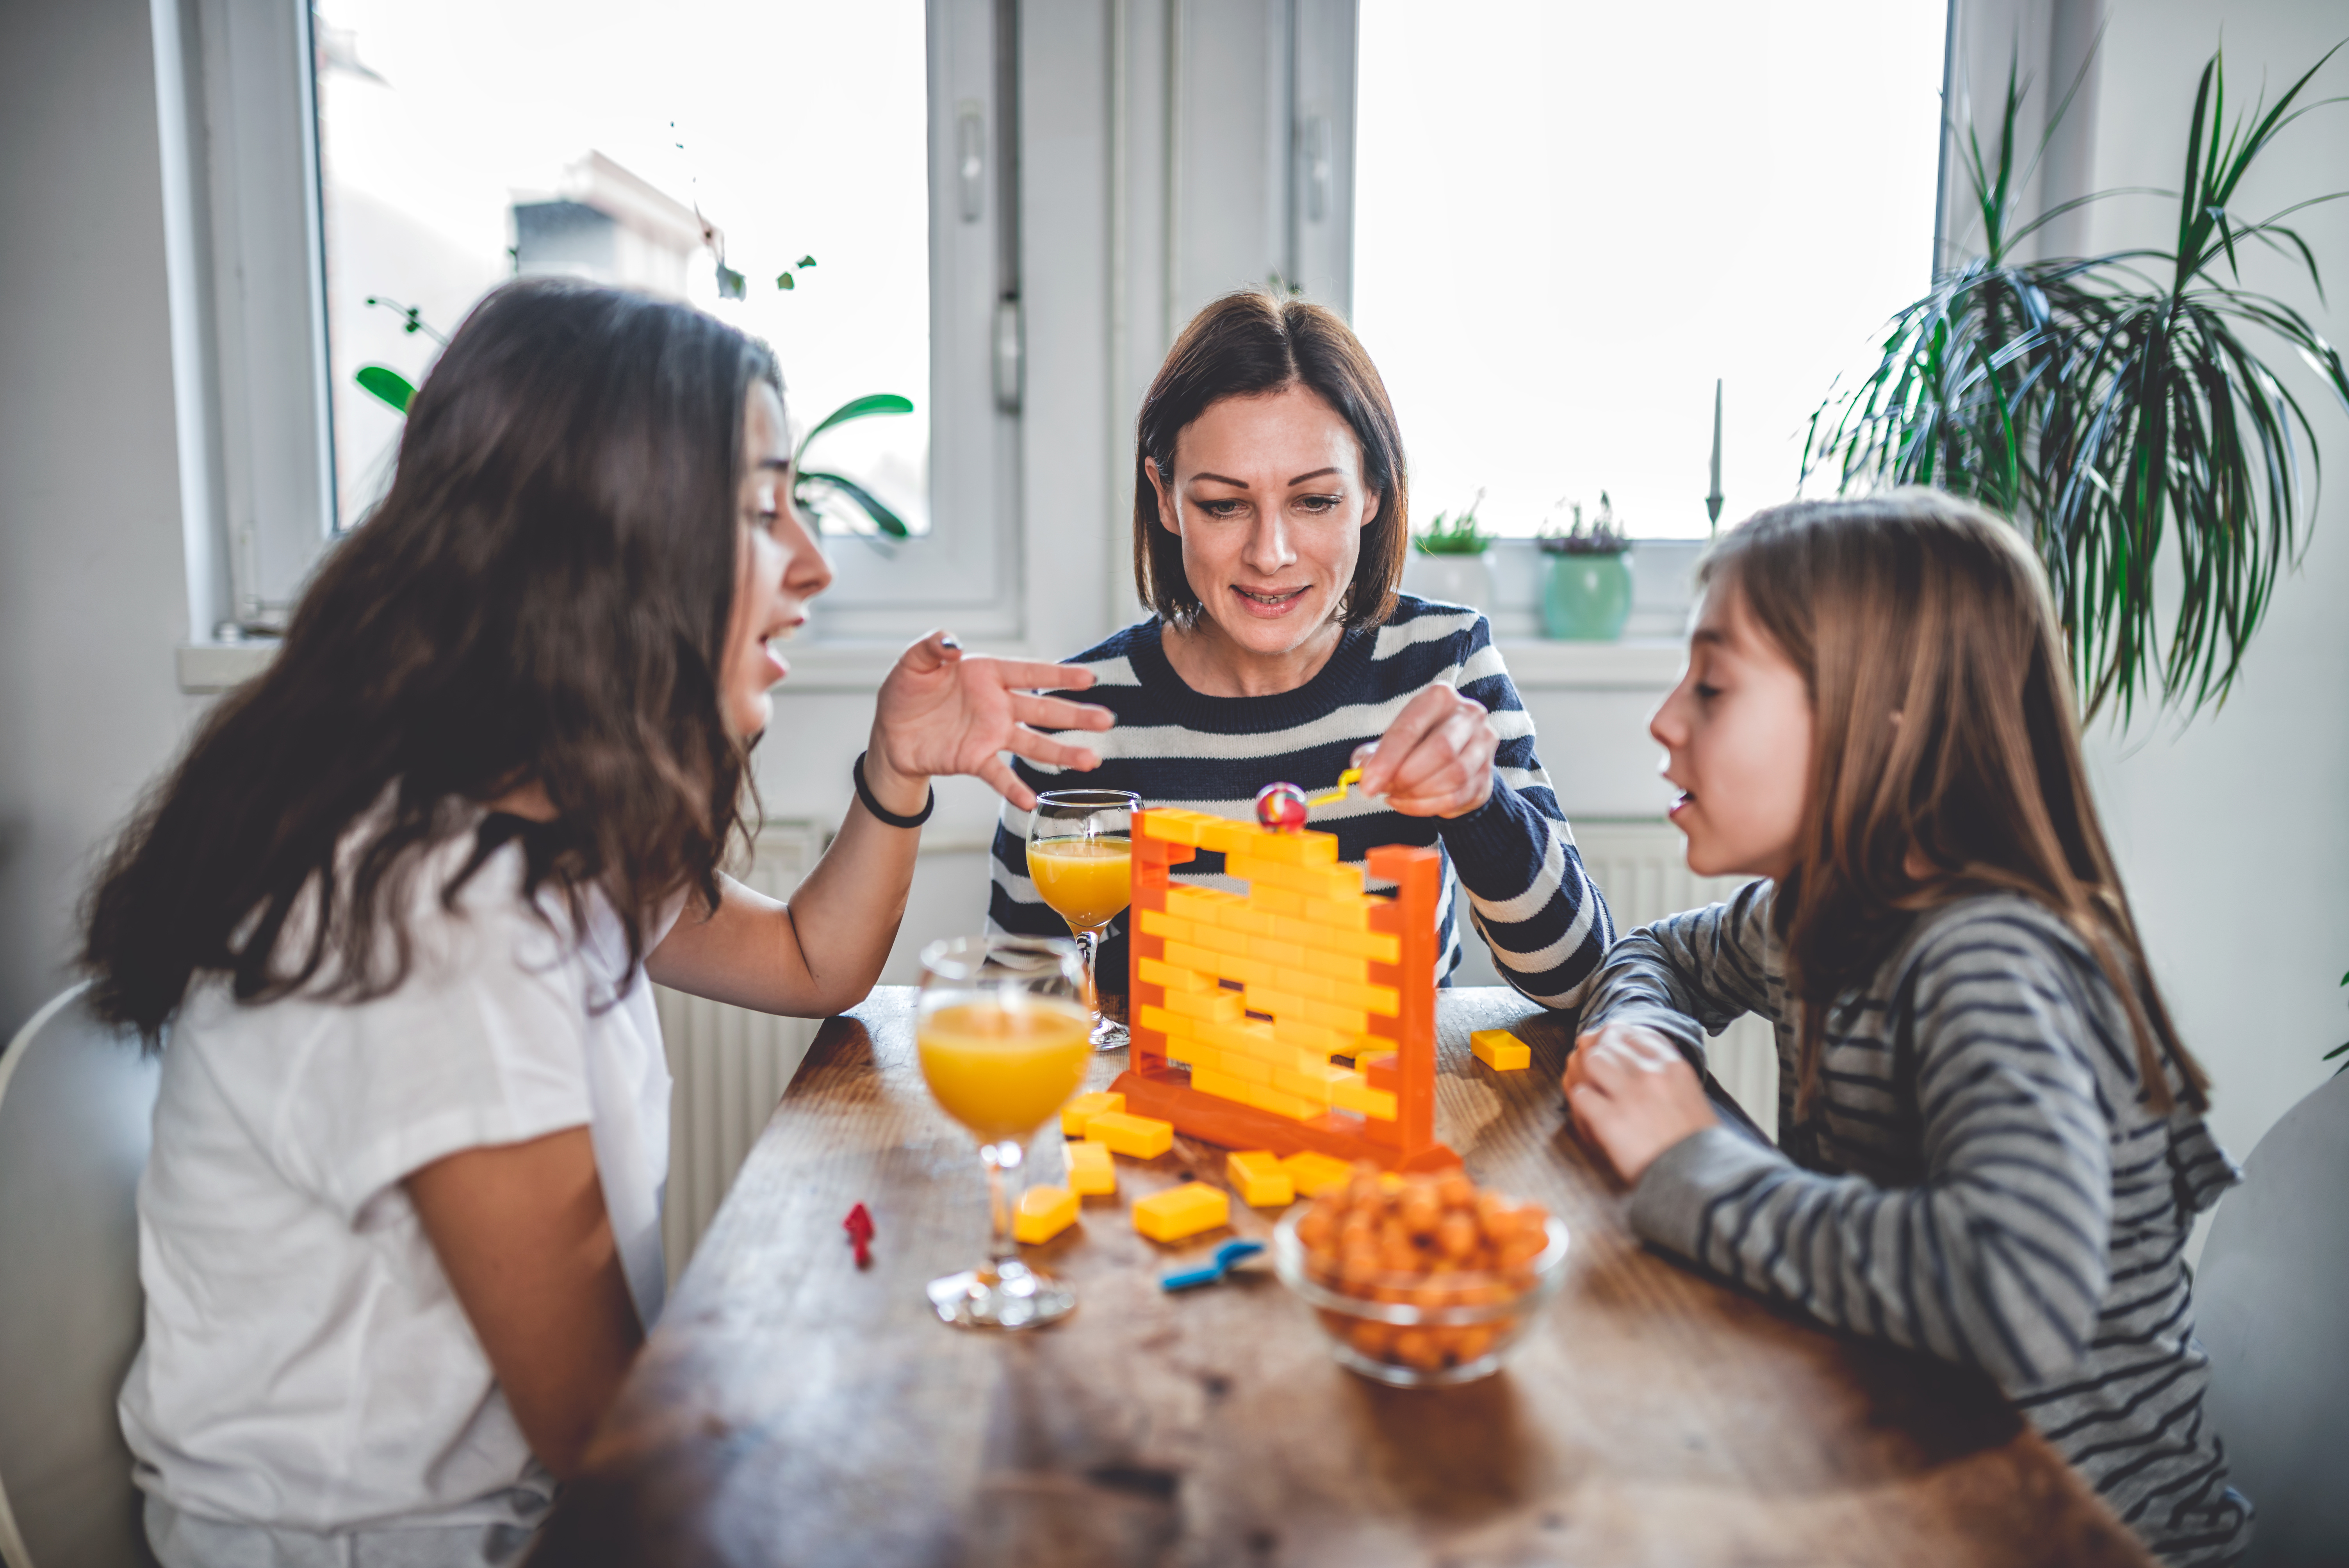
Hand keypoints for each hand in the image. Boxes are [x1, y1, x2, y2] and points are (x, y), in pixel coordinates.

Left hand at [865, 631, 1114, 810]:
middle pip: (1042, 709)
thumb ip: (933, 648)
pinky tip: (1032, 801)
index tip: (1089, 678)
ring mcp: (990, 734)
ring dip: (1061, 752)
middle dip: (1076, 715)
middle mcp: (996, 704)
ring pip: (1032, 743)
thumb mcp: (913, 663)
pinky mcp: (975, 759)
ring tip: (1090, 760)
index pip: (1029, 671)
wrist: (889, 734)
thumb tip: (952, 643)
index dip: (1059, 674)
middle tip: (1106, 720)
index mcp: (987, 674)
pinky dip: (1015, 788)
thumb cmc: (906, 692)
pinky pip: (999, 775)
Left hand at [1353, 682, 1497, 816]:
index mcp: (1439, 697)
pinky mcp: (1487, 774)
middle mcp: (1468, 714)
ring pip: (1453, 775)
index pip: (1410, 728)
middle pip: (1441, 749)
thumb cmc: (1417, 744)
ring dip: (1418, 793)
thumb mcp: (1392, 741)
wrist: (1454, 758)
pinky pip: (1457, 796)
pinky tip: (1408, 803)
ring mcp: (1484, 743)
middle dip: (1407, 776)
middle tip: (1385, 790)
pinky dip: (1427, 806)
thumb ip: (1373, 754)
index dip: (1386, 759)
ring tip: (1396, 795)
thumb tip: (1362, 771)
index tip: (1367, 784)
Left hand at [1563, 1023, 1717, 1184]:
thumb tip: (1640, 1069)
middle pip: (1609, 1043)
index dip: (1618, 1042)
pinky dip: (1579, 1109)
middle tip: (1595, 1077)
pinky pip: (1580, 1096)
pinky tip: (1589, 1124)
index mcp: (1674, 1067)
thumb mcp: (1692, 1099)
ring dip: (1586, 1077)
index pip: (1635, 1034)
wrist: (1701, 1179)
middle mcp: (1651, 1074)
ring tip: (1591, 1097)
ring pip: (1591, 1061)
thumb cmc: (1699, 1147)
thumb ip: (1666, 1078)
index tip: (1614, 1055)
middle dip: (1598, 1057)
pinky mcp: (1610, 1119)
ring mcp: (1629, 1095)